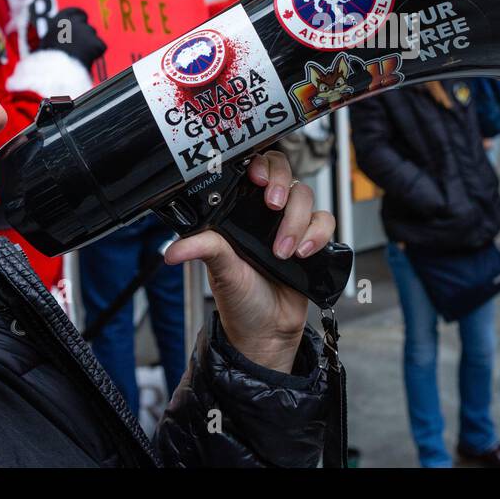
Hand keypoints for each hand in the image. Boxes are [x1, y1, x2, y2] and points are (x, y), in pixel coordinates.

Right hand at [38, 7, 106, 67]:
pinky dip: (96, 52)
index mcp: (60, 20)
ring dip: (89, 42)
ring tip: (81, 55)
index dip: (78, 15)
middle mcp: (74, 22)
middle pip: (84, 21)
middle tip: (83, 39)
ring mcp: (87, 31)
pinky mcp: (97, 43)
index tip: (81, 17)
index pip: (73, 11)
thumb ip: (56, 35)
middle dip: (84, 29)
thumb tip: (58, 37)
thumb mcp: (46, 42)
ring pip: (92, 35)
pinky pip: (100, 46)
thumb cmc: (49, 60)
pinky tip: (88, 59)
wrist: (58, 70)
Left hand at [163, 151, 335, 372]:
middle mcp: (265, 215)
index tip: (257, 181)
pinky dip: (317, 235)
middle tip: (273, 206)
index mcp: (240, 213)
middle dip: (283, 185)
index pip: (255, 169)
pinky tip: (303, 253)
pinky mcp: (312, 241)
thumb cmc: (239, 301)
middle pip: (285, 175)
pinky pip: (325, 221)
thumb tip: (174, 249)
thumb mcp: (219, 270)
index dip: (262, 166)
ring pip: (306, 197)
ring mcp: (290, 225)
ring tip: (283, 251)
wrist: (266, 332)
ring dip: (297, 221)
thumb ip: (201, 249)